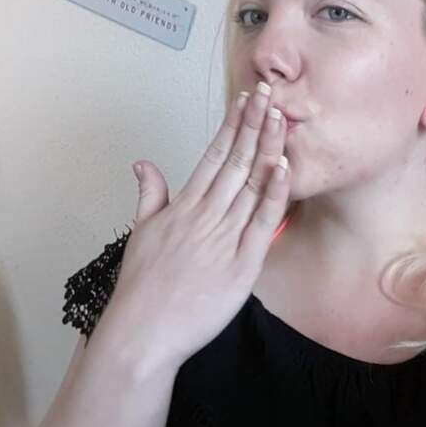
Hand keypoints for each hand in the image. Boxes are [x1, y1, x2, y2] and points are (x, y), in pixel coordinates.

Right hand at [93, 81, 289, 372]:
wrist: (142, 333)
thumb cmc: (141, 287)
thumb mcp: (140, 233)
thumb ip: (149, 195)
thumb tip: (144, 164)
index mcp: (184, 206)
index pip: (213, 154)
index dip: (233, 124)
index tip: (246, 99)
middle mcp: (205, 214)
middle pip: (236, 161)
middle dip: (254, 124)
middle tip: (270, 93)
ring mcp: (224, 237)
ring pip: (251, 184)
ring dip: (267, 148)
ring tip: (281, 116)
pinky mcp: (242, 264)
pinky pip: (263, 223)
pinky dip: (274, 194)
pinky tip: (285, 167)